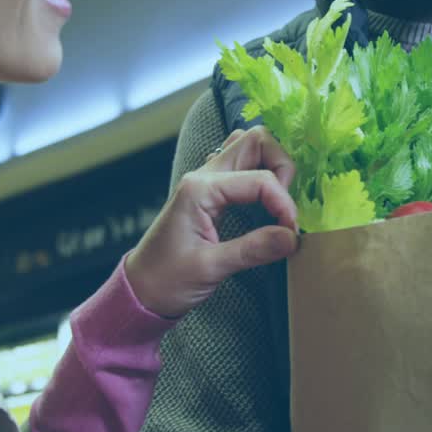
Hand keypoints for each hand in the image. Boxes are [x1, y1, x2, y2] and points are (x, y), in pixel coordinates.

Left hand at [124, 126, 298, 317]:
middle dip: (282, 166)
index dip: (284, 203)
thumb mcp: (211, 268)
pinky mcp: (210, 191)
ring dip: (271, 164)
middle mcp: (203, 175)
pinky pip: (240, 165)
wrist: (139, 291)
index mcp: (200, 189)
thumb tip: (292, 237)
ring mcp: (206, 179)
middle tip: (286, 206)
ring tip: (279, 201)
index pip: (259, 179)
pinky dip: (261, 173)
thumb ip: (253, 249)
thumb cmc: (167, 280)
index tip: (292, 234)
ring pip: (248, 146)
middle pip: (255, 140)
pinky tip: (267, 201)